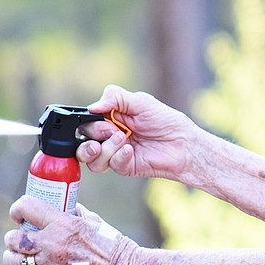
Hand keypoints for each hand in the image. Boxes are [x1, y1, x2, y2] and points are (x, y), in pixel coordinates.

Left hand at [2, 197, 136, 264]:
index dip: (18, 209)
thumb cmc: (114, 245)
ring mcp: (51, 264)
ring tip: (15, 256)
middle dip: (13, 237)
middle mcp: (52, 243)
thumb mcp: (96, 222)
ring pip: (15, 260)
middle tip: (19, 238)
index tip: (19, 215)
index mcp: (63, 224)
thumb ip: (77, 214)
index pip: (27, 208)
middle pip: (16, 238)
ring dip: (11, 257)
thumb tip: (66, 208)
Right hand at [76, 85, 198, 181]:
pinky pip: (108, 165)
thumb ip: (115, 98)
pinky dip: (118, 156)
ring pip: (89, 157)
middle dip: (96, 135)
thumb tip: (92, 106)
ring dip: (104, 148)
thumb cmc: (166, 121)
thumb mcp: (141, 101)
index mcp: (110, 119)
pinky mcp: (123, 166)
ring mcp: (114, 153)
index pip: (85, 122)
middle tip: (113, 132)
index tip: (105, 121)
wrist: (183, 144)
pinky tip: (132, 151)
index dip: (90, 123)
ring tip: (123, 140)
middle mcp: (109, 137)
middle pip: (82, 140)